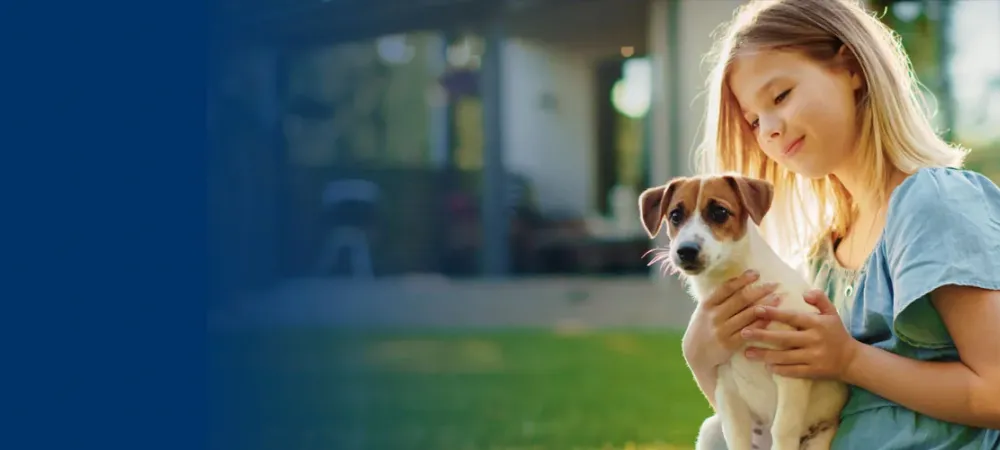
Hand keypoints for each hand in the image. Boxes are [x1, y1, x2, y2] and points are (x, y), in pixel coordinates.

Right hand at [682, 270, 780, 368]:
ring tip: (778, 298)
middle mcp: (714, 316)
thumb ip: (719, 299)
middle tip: (774, 284)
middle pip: (741, 299)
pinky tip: (771, 317)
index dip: (742, 279)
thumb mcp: (704, 311)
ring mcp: (722, 330)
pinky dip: (761, 323)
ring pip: (747, 314)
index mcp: (707, 304)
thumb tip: (740, 282)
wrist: (695, 354)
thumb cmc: (703, 328)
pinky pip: (749, 331)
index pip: (726, 288)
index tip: (756, 273)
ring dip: (765, 305)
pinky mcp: (729, 344)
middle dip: (759, 290)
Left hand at [741, 289, 859, 379]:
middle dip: (762, 336)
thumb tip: (805, 292)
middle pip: (784, 338)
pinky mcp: (814, 371)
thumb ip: (820, 299)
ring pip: (785, 357)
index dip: (774, 313)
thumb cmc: (836, 333)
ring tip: (747, 353)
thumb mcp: (832, 313)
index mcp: (817, 323)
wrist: (851, 360)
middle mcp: (814, 340)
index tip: (756, 310)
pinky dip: (780, 369)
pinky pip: (793, 371)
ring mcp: (814, 357)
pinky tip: (766, 366)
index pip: (792, 317)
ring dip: (765, 355)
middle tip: (743, 333)